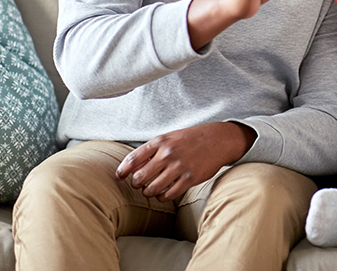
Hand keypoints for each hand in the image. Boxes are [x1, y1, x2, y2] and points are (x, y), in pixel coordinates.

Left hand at [115, 122, 255, 201]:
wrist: (218, 140)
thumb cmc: (190, 139)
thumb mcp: (169, 138)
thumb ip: (151, 151)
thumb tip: (131, 168)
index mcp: (160, 141)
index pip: (133, 158)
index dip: (122, 170)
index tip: (119, 177)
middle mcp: (168, 154)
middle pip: (140, 177)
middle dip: (136, 184)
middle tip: (139, 184)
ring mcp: (179, 167)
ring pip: (152, 189)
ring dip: (148, 192)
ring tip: (151, 190)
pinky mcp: (190, 179)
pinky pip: (168, 195)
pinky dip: (162, 197)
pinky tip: (163, 194)